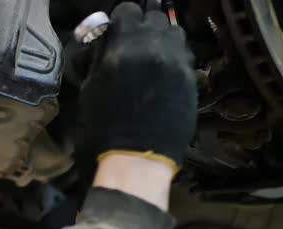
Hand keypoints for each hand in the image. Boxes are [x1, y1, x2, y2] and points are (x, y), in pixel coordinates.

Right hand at [76, 2, 197, 173]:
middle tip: (134, 43)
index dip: (121, 19)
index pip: (128, 10)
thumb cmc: (104, 128)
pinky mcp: (190, 79)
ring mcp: (176, 63)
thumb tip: (106, 38)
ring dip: (162, 38)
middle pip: (154, 17)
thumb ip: (101, 56)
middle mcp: (154, 49)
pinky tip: (163, 72)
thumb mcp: (92, 87)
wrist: (135, 160)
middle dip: (143, 27)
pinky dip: (174, 56)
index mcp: (123, 49)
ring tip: (152, 55)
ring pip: (174, 32)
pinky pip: (184, 54)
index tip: (118, 30)